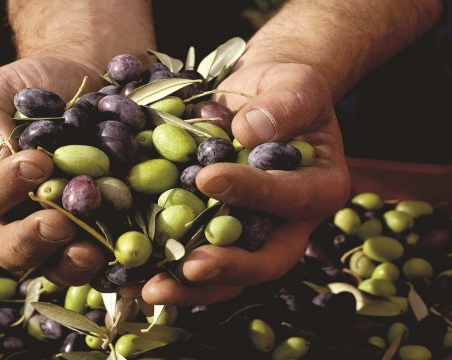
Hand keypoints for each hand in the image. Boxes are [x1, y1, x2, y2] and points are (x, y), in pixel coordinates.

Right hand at [0, 55, 107, 285]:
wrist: (91, 82)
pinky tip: (128, 254)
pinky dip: (115, 264)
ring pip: (55, 266)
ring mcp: (65, 230)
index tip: (37, 162)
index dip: (3, 188)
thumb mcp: (0, 88)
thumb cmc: (38, 86)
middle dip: (31, 241)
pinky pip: (105, 261)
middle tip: (58, 223)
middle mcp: (21, 216)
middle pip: (10, 249)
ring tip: (92, 249)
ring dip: (71, 263)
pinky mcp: (104, 232)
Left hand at [141, 62, 350, 305]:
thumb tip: (249, 132)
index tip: (208, 178)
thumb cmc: (286, 88)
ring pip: (229, 276)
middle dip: (226, 268)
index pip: (289, 198)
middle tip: (189, 268)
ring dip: (190, 286)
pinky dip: (167, 269)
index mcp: (319, 189)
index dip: (252, 193)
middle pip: (265, 261)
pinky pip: (196, 259)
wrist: (261, 98)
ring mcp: (252, 235)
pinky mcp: (218, 234)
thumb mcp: (296, 84)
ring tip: (150, 289)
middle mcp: (289, 224)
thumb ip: (285, 104)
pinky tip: (132, 276)